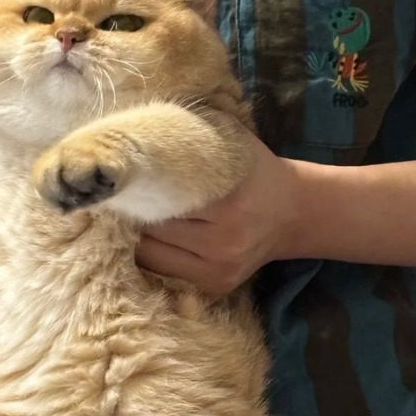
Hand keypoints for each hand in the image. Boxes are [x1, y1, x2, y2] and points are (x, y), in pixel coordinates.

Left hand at [136, 132, 296, 295]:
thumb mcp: (231, 141)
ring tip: (138, 219)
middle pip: (152, 230)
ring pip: (150, 256)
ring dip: (139, 238)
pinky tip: (154, 240)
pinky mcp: (216, 288)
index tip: (122, 179)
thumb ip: (191, 132)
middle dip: (134, 213)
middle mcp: (224, 242)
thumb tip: (140, 127)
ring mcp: (220, 270)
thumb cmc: (254, 171)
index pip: (161, 199)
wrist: (294, 213)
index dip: (136, 188)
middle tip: (124, 198)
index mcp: (228, 203)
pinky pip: (163, 274)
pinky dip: (153, 256)